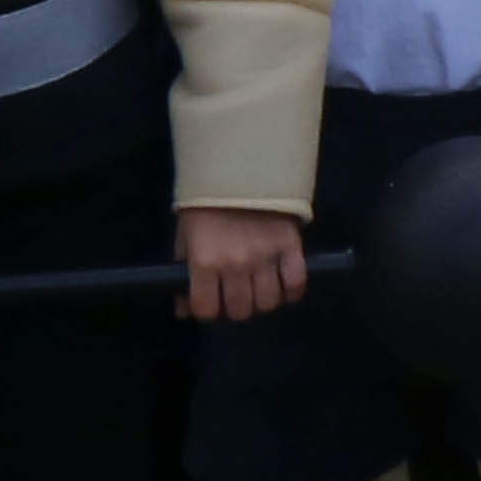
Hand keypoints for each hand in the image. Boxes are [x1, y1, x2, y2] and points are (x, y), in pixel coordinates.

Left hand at [178, 205, 306, 321]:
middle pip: (241, 310)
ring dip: (263, 301)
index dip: (209, 311)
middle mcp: (235, 265)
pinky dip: (291, 292)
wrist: (239, 169)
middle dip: (236, 308)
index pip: (207, 310)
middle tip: (237, 295)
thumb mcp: (185, 238)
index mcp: (204, 262)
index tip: (212, 303)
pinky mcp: (290, 246)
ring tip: (260, 290)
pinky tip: (284, 287)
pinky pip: (296, 283)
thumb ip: (184, 274)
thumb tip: (184, 310)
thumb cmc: (206, 205)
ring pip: (268, 302)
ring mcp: (265, 257)